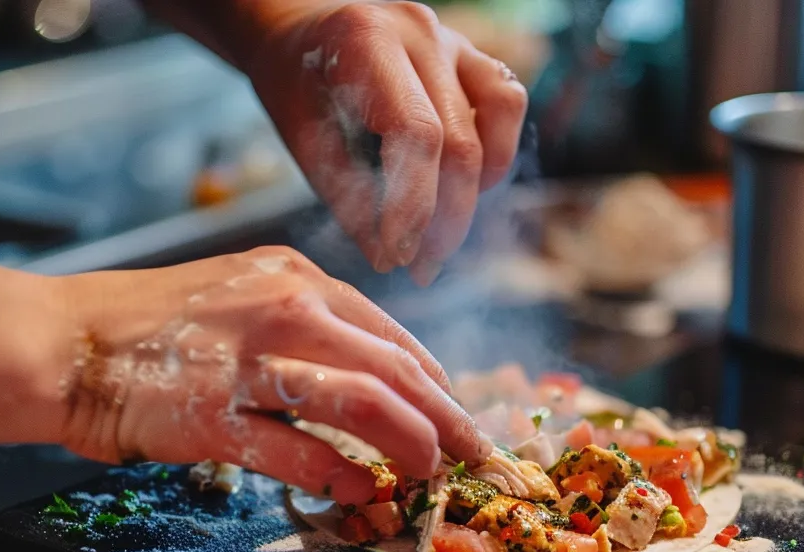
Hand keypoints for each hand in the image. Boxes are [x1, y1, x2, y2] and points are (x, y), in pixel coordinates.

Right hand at [58, 247, 490, 503]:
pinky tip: (364, 490)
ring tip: (431, 472)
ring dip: (410, 442)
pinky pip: (298, 449)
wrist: (60, 341)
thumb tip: (364, 373)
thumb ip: (301, 326)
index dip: (436, 381)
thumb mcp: (237, 296)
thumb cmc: (146, 326)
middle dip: (446, 416)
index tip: (456, 413)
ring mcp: (249, 361)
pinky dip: (341, 473)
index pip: (390, 334)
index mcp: (292, 279)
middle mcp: (282, 309)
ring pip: (363, 401)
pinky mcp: (215, 416)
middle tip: (475, 453)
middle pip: (393, 367)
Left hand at [242, 1, 527, 284]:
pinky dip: (496, 153)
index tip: (398, 258)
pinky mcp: (472, 53)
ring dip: (476, 191)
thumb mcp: (306, 145)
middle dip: (444, 220)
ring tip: (443, 234)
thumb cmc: (296, 89)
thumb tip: (391, 259)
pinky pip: (506, 102)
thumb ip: (348, 200)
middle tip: (421, 269)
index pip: (416, 135)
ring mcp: (453, 37)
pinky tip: (468, 188)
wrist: (297, 31)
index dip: (414, 207)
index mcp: (367, 40)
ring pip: (497, 119)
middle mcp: (420, 31)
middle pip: (460, 140)